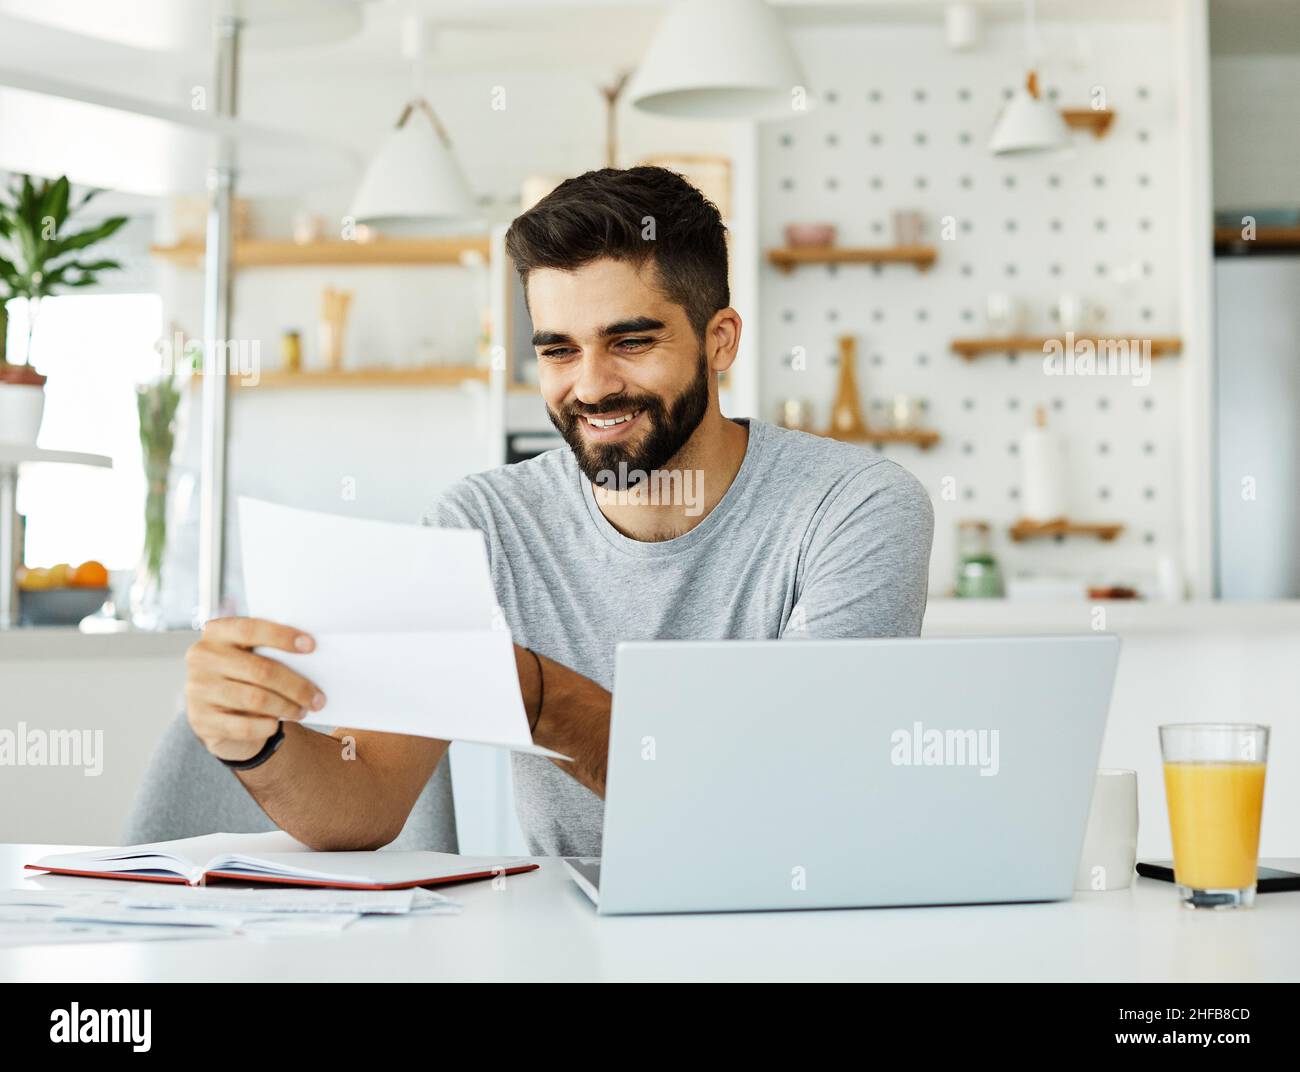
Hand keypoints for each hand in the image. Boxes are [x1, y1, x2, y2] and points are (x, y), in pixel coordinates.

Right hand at [185, 617, 324, 763]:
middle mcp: (203, 657)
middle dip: (296, 686)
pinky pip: (243, 726)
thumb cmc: (242, 675)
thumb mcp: (248, 656)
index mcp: (217, 633)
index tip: (311, 646)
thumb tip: (312, 660)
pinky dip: (266, 726)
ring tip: (303, 711)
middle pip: (261, 670)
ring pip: (255, 699)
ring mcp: (198, 689)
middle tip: (318, 698)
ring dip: (286, 707)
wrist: (214, 711)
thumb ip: (269, 652)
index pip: (251, 629)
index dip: (282, 636)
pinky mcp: (201, 719)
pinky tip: (277, 724)